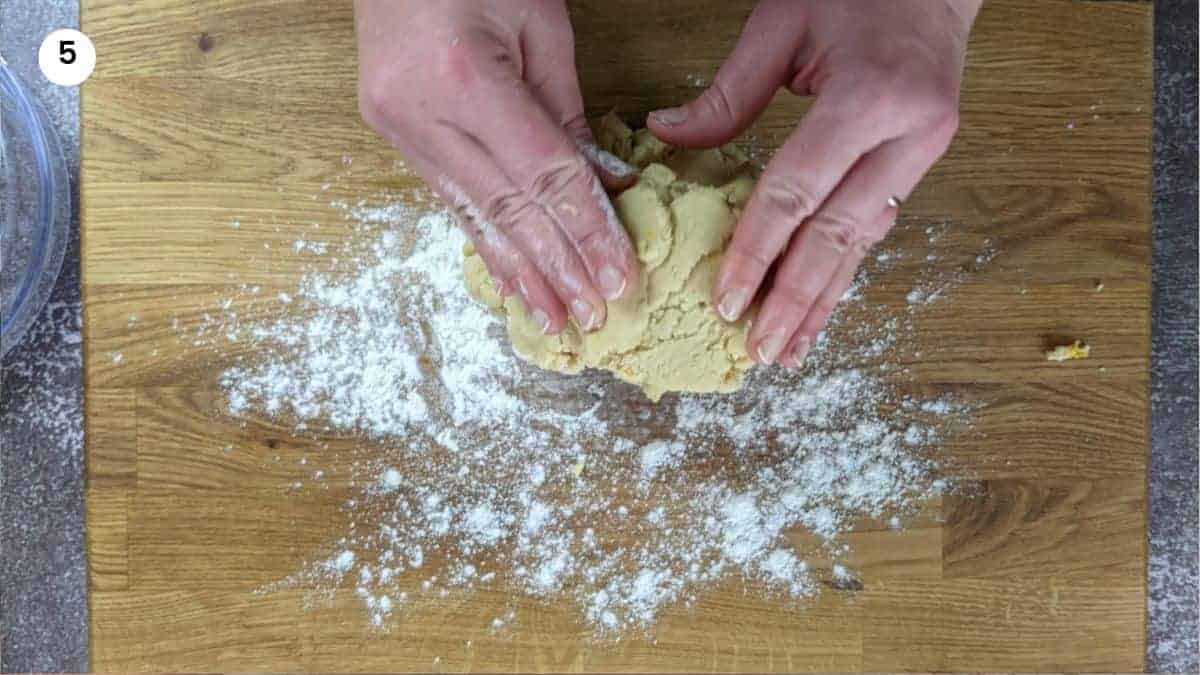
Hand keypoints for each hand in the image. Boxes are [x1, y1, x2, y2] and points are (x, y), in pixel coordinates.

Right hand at [355, 1, 639, 334]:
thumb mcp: (539, 23)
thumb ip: (566, 111)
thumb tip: (601, 185)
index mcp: (462, 77)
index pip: (541, 176)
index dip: (585, 232)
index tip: (618, 277)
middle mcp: (419, 112)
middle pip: (505, 208)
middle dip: (556, 268)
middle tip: (593, 317)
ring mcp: (396, 125)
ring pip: (471, 215)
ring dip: (518, 273)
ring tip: (554, 320)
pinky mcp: (391, 131)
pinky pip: (448, 199)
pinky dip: (485, 242)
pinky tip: (510, 279)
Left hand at [648, 0, 981, 366]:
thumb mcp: (782, 24)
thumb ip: (728, 92)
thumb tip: (665, 135)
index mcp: (869, 95)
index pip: (799, 191)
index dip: (758, 250)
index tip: (727, 300)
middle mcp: (907, 133)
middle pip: (839, 233)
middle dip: (795, 298)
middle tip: (759, 350)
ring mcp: (924, 150)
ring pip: (864, 241)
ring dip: (824, 300)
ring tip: (789, 351)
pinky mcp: (924, 161)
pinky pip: (874, 225)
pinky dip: (843, 270)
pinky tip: (820, 307)